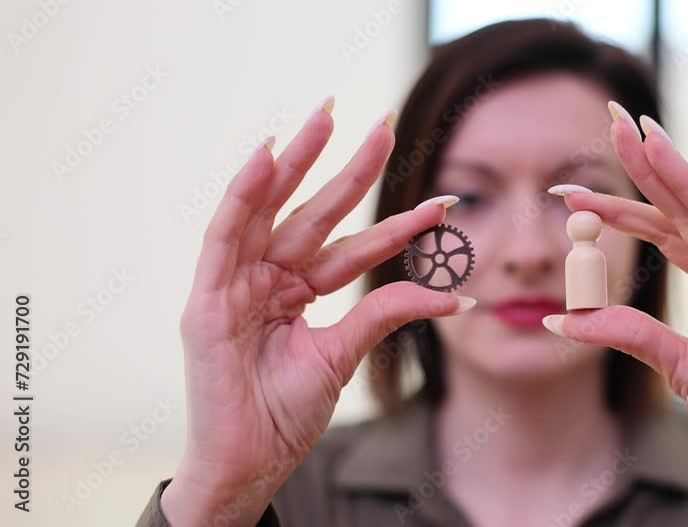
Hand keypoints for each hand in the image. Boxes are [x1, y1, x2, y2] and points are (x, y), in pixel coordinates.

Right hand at [161, 99, 470, 525]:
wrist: (247, 462)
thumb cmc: (284, 413)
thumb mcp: (344, 353)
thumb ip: (386, 314)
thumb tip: (455, 297)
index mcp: (297, 290)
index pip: (353, 246)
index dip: (395, 223)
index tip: (442, 202)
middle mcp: (267, 277)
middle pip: (313, 212)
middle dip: (348, 168)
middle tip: (384, 123)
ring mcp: (235, 283)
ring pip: (270, 208)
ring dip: (297, 160)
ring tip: (329, 115)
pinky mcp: (207, 297)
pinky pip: (225, 234)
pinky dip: (243, 193)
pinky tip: (267, 154)